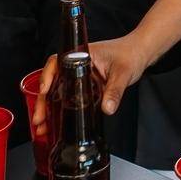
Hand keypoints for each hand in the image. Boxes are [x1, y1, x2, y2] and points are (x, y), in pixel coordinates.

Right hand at [31, 35, 157, 130]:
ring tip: (42, 126)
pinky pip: (69, 97)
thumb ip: (115, 91)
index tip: (44, 91)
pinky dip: (62, 109)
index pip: (57, 62)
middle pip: (53, 81)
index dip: (47, 76)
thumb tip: (107, 108)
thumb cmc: (131, 54)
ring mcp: (79, 75)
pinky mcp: (85, 86)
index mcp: (81, 54)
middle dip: (44, 101)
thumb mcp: (123, 73)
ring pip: (58, 91)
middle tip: (39, 118)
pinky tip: (55, 123)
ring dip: (49, 108)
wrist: (141, 53)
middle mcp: (76, 64)